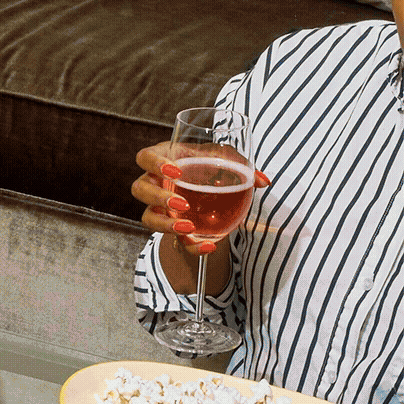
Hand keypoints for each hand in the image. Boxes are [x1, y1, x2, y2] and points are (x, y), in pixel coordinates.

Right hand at [131, 142, 269, 256]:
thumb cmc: (211, 166)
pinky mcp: (170, 228)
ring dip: (164, 224)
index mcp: (165, 158)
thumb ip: (242, 166)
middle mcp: (155, 183)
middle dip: (158, 197)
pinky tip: (208, 246)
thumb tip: (264, 181)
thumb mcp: (227, 160)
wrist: (210, 192)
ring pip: (147, 217)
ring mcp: (158, 207)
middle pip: (140, 188)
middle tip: (182, 203)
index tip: (175, 171)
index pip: (145, 157)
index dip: (154, 163)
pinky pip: (172, 240)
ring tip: (189, 227)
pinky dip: (191, 246)